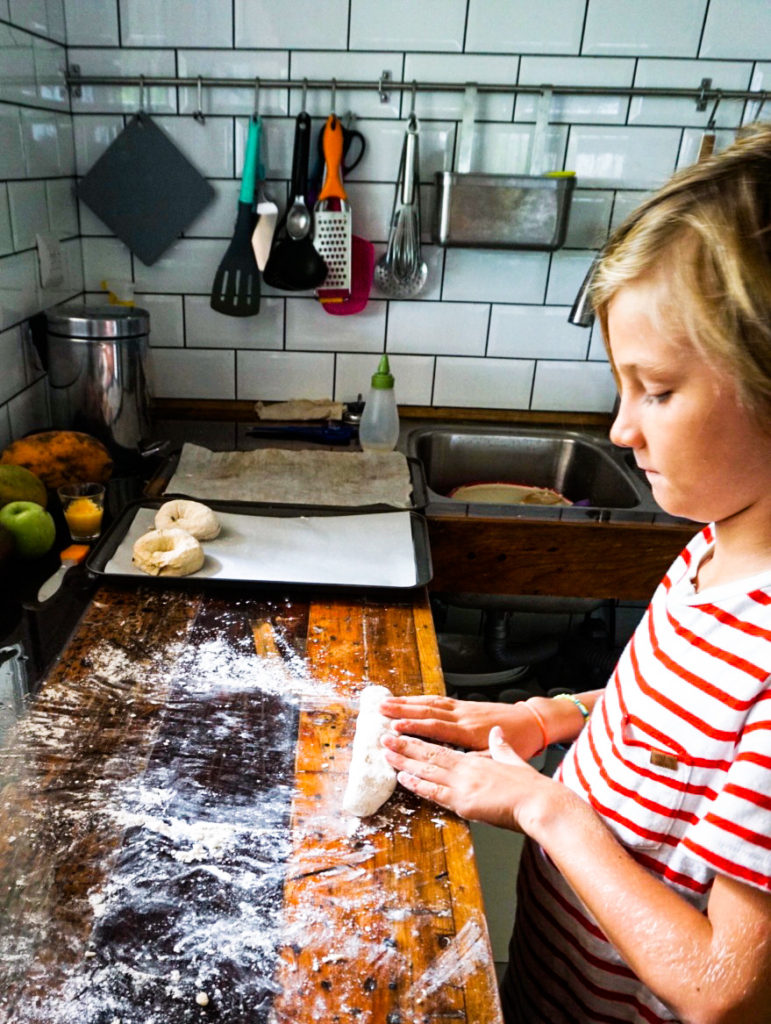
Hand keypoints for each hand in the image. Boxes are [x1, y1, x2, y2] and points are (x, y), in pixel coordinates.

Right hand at [379, 693, 544, 758]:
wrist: (533, 722)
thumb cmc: (519, 743)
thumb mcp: (500, 758)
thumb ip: (478, 761)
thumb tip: (457, 767)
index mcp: (469, 732)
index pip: (436, 728)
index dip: (415, 727)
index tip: (396, 726)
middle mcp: (463, 717)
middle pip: (428, 711)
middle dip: (402, 710)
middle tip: (381, 710)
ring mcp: (463, 709)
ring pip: (431, 703)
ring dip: (408, 702)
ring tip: (387, 702)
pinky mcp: (465, 706)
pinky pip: (439, 700)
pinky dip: (421, 699)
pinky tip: (410, 700)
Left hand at [381, 726, 560, 830]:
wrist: (539, 802)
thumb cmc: (530, 786)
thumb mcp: (513, 759)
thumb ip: (500, 747)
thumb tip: (495, 734)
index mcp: (476, 759)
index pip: (442, 747)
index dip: (421, 740)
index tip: (406, 732)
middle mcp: (466, 768)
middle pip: (429, 754)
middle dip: (405, 746)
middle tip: (385, 738)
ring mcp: (463, 784)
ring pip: (427, 770)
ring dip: (404, 761)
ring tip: (387, 754)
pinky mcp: (464, 802)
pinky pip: (435, 792)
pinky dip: (418, 785)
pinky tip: (404, 779)